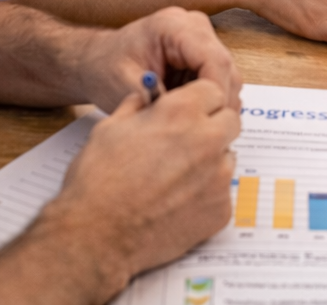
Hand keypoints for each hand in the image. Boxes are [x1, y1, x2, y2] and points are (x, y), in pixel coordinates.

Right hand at [0, 80, 240, 304]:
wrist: (96, 236)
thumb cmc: (97, 180)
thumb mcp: (110, 127)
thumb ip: (137, 105)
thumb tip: (147, 97)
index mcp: (181, 112)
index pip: (213, 90)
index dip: (199, 100)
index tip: (188, 110)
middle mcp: (207, 140)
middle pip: (230, 121)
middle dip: (212, 125)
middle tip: (186, 140)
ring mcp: (218, 178)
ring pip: (227, 157)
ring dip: (210, 159)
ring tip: (176, 175)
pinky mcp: (221, 210)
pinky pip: (222, 192)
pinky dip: (205, 194)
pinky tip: (176, 201)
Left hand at [75, 6, 241, 112]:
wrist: (95, 60)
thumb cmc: (105, 69)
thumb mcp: (126, 89)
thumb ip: (158, 102)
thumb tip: (188, 121)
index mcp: (173, 25)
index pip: (213, 59)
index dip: (216, 93)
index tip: (209, 121)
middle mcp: (192, 25)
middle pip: (225, 66)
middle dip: (219, 101)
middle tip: (205, 131)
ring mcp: (199, 37)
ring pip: (227, 74)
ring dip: (215, 101)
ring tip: (194, 124)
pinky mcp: (200, 51)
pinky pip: (218, 78)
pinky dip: (209, 99)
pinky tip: (191, 114)